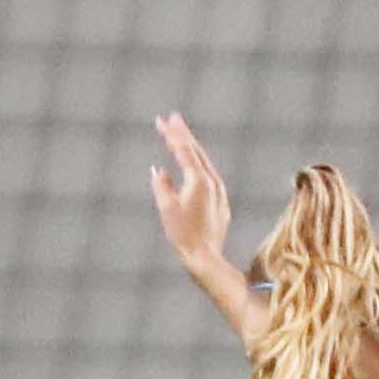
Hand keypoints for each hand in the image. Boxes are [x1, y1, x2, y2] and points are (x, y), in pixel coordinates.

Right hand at [150, 112, 231, 274]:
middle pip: (197, 152)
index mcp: (200, 181)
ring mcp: (219, 194)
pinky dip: (197, 166)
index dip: (172, 134)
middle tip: (171, 118)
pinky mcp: (220, 204)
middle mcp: (213, 183)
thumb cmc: (184, 236)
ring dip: (191, 149)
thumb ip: (162, 185)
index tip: (162, 120)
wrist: (205, 259)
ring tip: (180, 137)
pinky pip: (208, 177)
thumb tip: (158, 170)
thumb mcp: (167, 208)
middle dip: (183, 135)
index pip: (184, 150)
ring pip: (204, 164)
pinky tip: (191, 166)